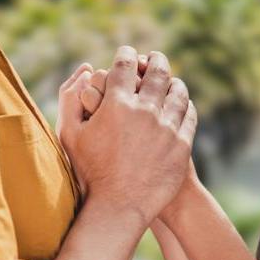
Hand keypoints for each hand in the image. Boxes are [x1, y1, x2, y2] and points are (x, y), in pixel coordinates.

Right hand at [63, 45, 196, 221]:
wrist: (119, 206)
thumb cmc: (88, 171)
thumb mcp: (70, 134)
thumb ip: (71, 99)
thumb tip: (84, 70)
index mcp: (117, 105)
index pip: (125, 66)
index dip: (126, 54)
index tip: (127, 52)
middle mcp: (146, 111)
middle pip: (157, 73)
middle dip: (155, 60)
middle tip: (153, 57)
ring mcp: (167, 127)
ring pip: (177, 91)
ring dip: (173, 81)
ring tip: (170, 79)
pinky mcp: (182, 144)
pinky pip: (189, 114)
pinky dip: (185, 104)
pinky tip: (181, 103)